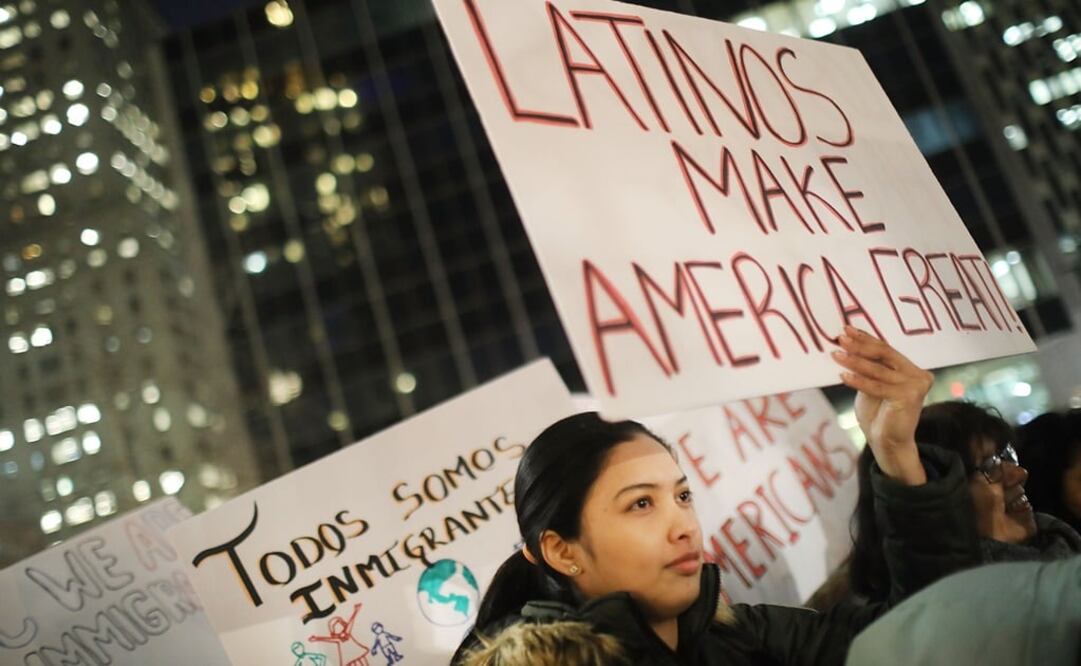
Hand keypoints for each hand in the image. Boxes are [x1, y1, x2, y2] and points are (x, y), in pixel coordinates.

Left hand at [832, 326, 932, 485]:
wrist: (888, 443)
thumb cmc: (878, 414)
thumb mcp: (871, 385)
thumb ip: (867, 367)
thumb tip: (846, 344)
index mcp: (910, 369)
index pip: (885, 349)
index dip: (866, 338)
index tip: (847, 330)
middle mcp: (918, 374)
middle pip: (885, 354)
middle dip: (860, 345)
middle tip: (841, 338)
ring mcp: (916, 385)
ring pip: (878, 369)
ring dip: (854, 361)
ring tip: (836, 355)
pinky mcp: (909, 396)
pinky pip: (877, 386)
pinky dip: (858, 380)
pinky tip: (843, 376)